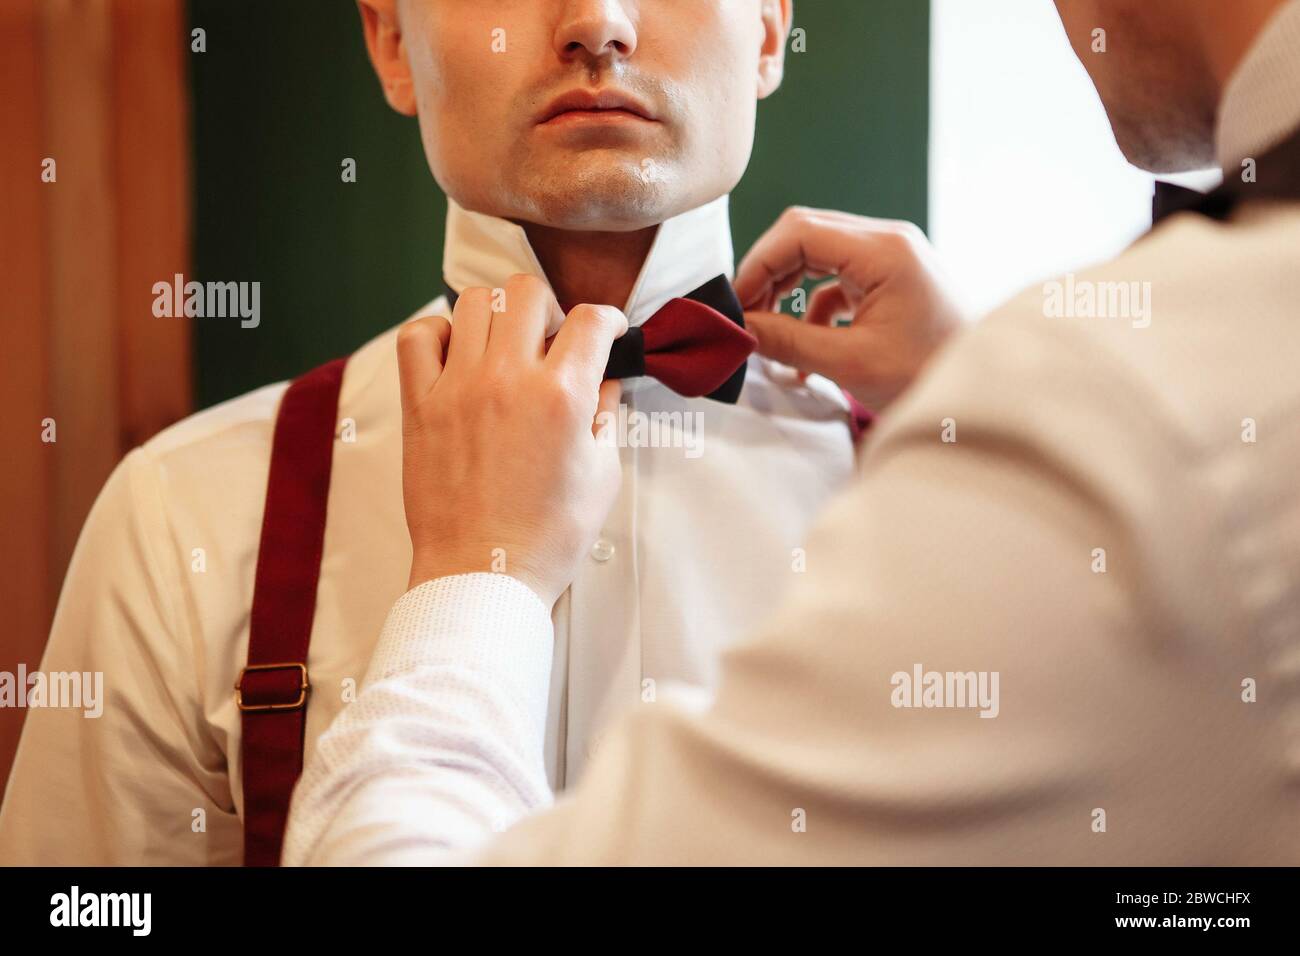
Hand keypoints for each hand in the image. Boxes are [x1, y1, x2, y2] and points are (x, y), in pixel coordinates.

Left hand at [396, 275, 626, 606]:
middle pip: (526, 292)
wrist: (484, 574)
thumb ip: (606, 417)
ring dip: (497, 315)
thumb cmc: (547, 537)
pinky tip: (457, 356)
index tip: (605, 329)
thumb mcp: (603, 476)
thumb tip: (606, 380)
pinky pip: (418, 337)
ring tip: (504, 347)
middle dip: (549, 307)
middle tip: (551, 339)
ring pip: (473, 303)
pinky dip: (438, 333)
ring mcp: (459, 389)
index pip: (590, 320)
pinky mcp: (421, 406)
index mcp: (562, 396)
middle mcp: (509, 380)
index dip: (606, 318)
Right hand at [733, 207, 966, 409]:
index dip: (758, 264)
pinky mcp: (892, 278)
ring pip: (818, 253)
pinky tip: (802, 347)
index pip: (798, 232)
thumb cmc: (928, 377)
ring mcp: (893, 257)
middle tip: (746, 317)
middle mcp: (890, 241)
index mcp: (884, 250)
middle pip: (805, 234)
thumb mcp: (850, 363)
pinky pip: (837, 277)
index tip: (737, 305)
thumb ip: (788, 341)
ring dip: (787, 288)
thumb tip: (740, 330)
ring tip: (767, 330)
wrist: (983, 393)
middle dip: (768, 273)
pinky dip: (812, 306)